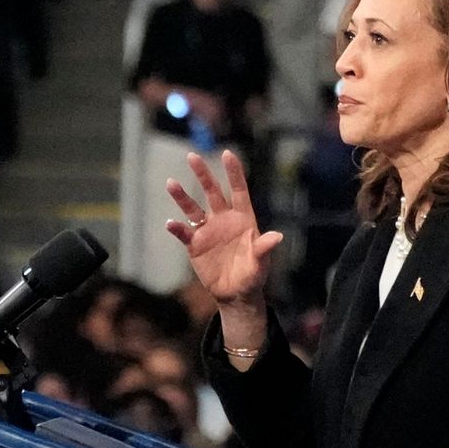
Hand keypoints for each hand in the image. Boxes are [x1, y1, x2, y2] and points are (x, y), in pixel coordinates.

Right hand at [162, 148, 282, 314]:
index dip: (234, 173)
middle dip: (203, 175)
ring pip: (193, 208)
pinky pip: (183, 233)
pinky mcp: (195, 245)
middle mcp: (223, 220)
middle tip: (192, 156)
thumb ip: (265, 248)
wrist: (236, 293)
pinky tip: (171, 224)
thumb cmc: (253, 275)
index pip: (239, 191)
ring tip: (171, 183)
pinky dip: (176, 228)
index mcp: (243, 219)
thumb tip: (277, 236)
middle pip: (212, 193)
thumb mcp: (261, 262)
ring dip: (182, 197)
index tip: (227, 154)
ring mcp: (208, 231)